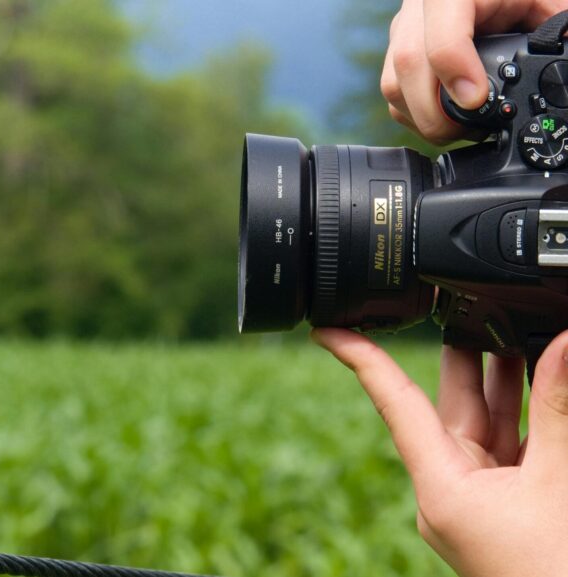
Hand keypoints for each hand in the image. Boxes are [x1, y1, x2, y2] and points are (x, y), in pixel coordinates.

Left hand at [313, 328, 567, 576]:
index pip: (394, 404)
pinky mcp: (509, 507)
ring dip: (502, 380)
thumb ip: (558, 409)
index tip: (327, 328)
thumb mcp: (559, 479)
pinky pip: (512, 449)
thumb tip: (561, 342)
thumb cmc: (556, 569)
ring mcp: (480, 501)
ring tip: (508, 325)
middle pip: (448, 406)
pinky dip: (528, 418)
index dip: (361, 359)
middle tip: (460, 301)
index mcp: (440, 487)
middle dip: (462, 355)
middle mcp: (450, 491)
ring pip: (485, 424)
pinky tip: (542, 385)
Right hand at [383, 0, 564, 142]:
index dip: (456, 71)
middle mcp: (421, 7)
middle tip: (471, 129)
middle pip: (409, 65)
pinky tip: (446, 117)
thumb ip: (556, 27)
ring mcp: (405, 28)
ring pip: (394, 84)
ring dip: (424, 117)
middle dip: (436, 111)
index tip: (477, 100)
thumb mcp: (545, 1)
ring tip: (462, 127)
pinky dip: (416, 114)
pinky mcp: (398, 48)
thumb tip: (564, 70)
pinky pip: (394, 91)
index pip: (441, 33)